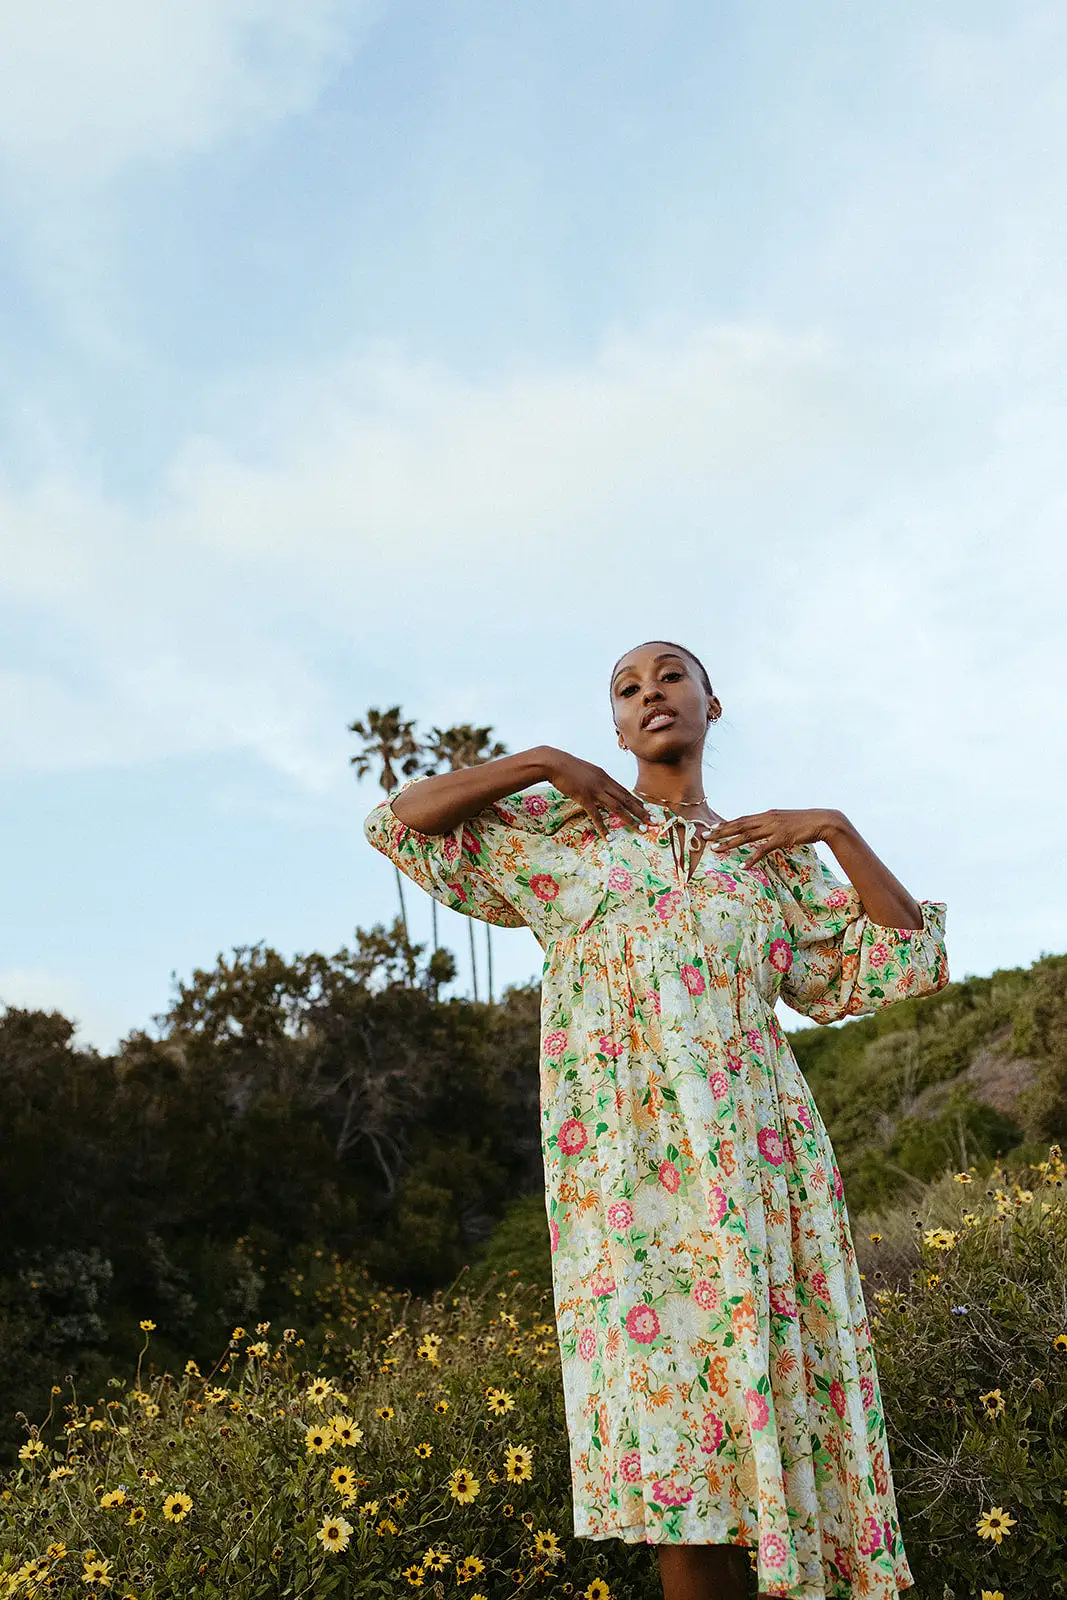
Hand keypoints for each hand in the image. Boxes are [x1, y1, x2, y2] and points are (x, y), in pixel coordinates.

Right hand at [543, 749, 649, 838]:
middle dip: (641, 812)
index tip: (647, 810)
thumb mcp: (586, 771)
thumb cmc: (567, 766)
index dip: (637, 802)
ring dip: (631, 819)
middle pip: (627, 799)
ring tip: (641, 830)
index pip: (625, 792)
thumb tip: (599, 786)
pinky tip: (608, 836)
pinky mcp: (584, 797)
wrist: (555, 762)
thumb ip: (595, 779)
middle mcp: (604, 783)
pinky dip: (603, 826)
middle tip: (653, 822)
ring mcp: (595, 790)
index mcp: (605, 777)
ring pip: (618, 807)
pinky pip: (596, 815)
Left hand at [708, 808, 846, 866]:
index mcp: (768, 814)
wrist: (824, 821)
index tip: (712, 827)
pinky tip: (743, 866)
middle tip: (704, 836)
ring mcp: (774, 828)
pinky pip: (763, 850)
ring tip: (716, 849)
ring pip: (746, 836)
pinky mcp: (782, 838)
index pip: (742, 818)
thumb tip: (763, 828)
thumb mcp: (785, 820)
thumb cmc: (806, 822)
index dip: (726, 823)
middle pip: (739, 825)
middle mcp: (768, 818)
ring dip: (729, 843)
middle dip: (720, 831)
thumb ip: (772, 823)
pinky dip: (752, 858)